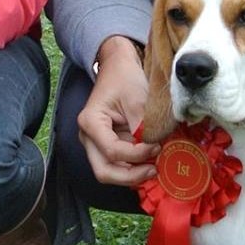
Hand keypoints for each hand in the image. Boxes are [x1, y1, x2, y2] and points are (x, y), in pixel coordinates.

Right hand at [77, 39, 158, 187]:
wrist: (118, 68)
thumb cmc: (124, 79)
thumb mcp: (137, 99)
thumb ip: (144, 126)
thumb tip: (155, 148)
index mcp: (91, 122)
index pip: (112, 151)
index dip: (137, 154)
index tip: (156, 146)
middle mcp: (88, 137)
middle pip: (104, 171)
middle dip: (130, 176)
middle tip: (153, 170)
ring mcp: (96, 144)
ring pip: (110, 172)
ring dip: (132, 175)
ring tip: (153, 167)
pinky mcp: (107, 146)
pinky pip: (118, 165)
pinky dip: (133, 168)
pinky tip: (149, 162)